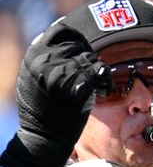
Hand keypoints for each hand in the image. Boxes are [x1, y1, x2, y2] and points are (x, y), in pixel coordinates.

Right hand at [0, 22, 110, 166]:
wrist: (43, 135)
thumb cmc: (40, 109)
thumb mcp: (32, 77)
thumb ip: (45, 58)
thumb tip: (58, 43)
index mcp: (34, 55)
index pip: (62, 31)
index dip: (76, 38)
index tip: (81, 49)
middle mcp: (46, 61)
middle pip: (79, 46)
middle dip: (87, 59)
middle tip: (88, 75)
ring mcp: (62, 73)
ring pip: (91, 60)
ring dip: (96, 72)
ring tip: (95, 86)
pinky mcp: (77, 86)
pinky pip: (99, 74)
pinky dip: (105, 82)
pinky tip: (102, 90)